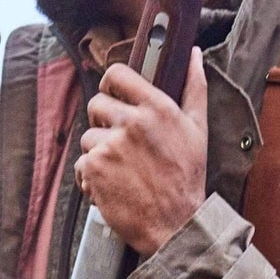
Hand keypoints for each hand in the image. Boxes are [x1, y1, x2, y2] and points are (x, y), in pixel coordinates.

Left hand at [76, 47, 208, 255]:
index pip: (117, 74)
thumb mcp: (198, 129)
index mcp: (157, 107)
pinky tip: (112, 186)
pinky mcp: (94, 169)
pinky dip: (91, 178)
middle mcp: (132, 122)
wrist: (176, 224)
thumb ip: (194, 87)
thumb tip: (193, 54)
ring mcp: (110, 146)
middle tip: (119, 143)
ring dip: (99, 153)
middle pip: (96, 104)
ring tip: (121, 171)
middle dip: (103, 122)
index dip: (110, 85)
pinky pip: (81, 164)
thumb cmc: (187, 178)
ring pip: (88, 137)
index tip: (113, 97)